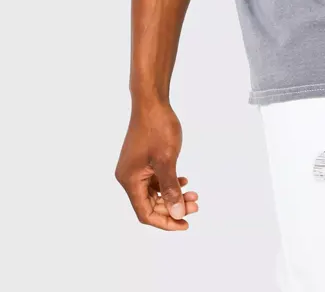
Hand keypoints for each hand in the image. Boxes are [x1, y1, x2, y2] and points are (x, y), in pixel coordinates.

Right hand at [115, 102, 198, 229]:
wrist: (151, 101)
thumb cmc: (157, 128)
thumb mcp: (167, 160)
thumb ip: (171, 189)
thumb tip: (177, 213)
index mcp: (130, 180)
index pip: (145, 212)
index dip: (165, 221)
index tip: (185, 224)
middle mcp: (128, 177)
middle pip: (150, 204)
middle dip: (173, 207)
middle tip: (195, 205)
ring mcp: (135, 168)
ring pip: (154, 191)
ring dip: (173, 195)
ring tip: (194, 195)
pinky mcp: (142, 160)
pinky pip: (154, 179)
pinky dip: (169, 182)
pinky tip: (184, 180)